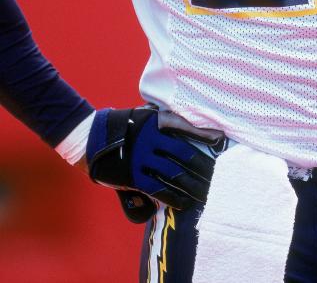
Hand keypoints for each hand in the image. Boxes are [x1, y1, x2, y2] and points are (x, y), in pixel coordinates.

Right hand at [86, 107, 216, 217]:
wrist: (92, 138)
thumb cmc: (124, 126)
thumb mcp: (144, 117)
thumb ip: (164, 123)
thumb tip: (190, 130)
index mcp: (156, 120)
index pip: (186, 127)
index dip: (204, 134)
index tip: (221, 140)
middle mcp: (151, 138)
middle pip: (185, 154)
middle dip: (203, 167)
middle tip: (217, 176)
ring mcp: (142, 157)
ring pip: (175, 173)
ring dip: (192, 185)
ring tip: (206, 193)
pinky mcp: (134, 175)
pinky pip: (158, 188)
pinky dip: (173, 196)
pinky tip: (185, 202)